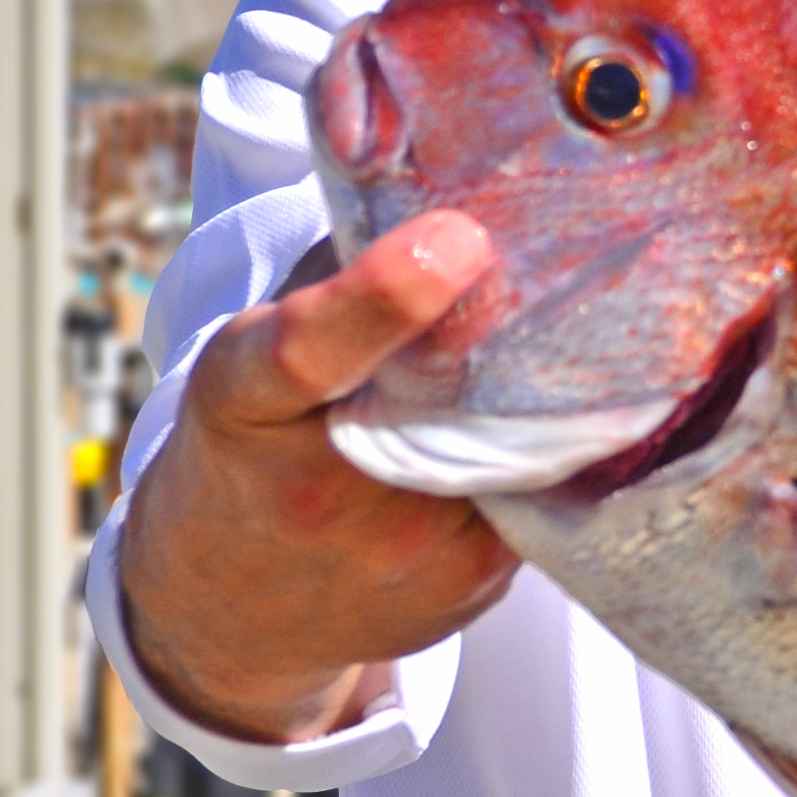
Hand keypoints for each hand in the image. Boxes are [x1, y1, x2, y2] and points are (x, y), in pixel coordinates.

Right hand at [117, 213, 520, 743]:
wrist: (235, 609)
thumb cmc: (256, 442)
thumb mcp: (253, 353)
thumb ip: (338, 278)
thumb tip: (453, 188)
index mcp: (246, 400)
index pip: (304, 350)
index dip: (383, 297)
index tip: (455, 241)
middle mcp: (320, 486)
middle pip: (453, 385)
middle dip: (517, 323)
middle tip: (561, 266)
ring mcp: (404, 545)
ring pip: (519, 433)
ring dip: (550, 380)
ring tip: (555, 343)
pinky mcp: (474, 580)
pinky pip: (545, 482)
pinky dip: (559, 439)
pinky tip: (549, 417)